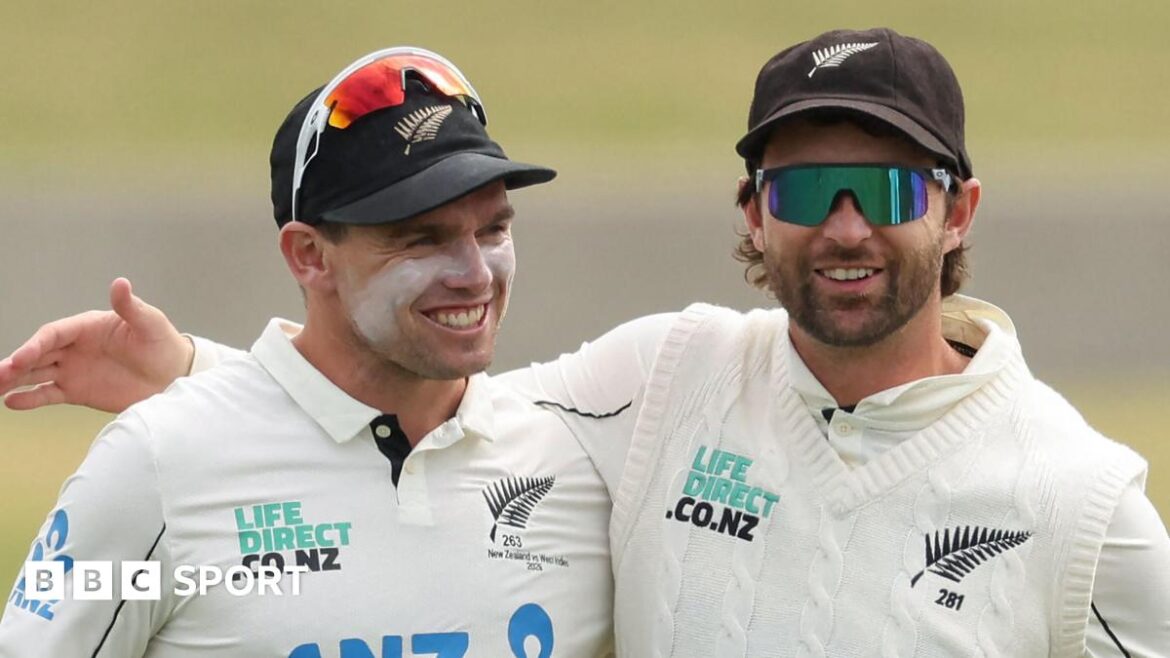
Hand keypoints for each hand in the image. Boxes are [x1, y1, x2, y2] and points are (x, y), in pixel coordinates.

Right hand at [0, 278, 192, 412]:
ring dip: (15, 379)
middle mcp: (75, 347)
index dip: (35, 345)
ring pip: (36, 373)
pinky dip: (30, 398)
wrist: (174, 375)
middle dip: (17, 363)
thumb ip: (131, 308)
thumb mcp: (150, 324)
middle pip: (38, 353)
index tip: (21, 358)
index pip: (53, 334)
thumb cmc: (163, 344)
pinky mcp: (78, 391)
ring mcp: (74, 369)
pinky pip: (48, 394)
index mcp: (87, 327)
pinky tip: (11, 403)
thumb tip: (120, 283)